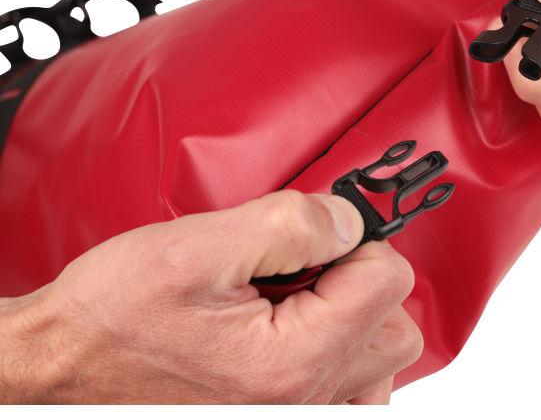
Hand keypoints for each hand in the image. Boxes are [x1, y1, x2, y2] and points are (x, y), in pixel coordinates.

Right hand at [0, 190, 421, 402]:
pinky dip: (337, 352)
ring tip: (289, 302)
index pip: (389, 280)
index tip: (314, 237)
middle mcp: (305, 404)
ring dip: (352, 319)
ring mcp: (298, 418)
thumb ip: (289, 223)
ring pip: (380, 360)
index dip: (355, 241)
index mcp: (292, 362)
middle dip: (358, 280)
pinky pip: (352, 388)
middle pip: (395, 325)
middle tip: (300, 267)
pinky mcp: (286, 418)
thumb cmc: (114, 318)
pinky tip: (292, 334)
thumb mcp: (196, 247)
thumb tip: (349, 218)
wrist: (66, 369)